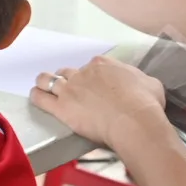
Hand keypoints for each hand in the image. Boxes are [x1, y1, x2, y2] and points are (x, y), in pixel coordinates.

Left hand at [28, 57, 167, 147]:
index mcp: (103, 64)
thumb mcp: (150, 83)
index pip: (91, 66)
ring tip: (42, 86)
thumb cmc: (146, 103)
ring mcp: (70, 89)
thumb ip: (138, 80)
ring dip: (45, 83)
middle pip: (68, 72)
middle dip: (67, 79)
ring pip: (49, 80)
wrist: (134, 121)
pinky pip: (41, 98)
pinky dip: (36, 96)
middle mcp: (83, 73)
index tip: (94, 84)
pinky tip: (35, 96)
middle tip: (70, 89)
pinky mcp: (61, 107)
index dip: (91, 76)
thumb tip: (139, 85)